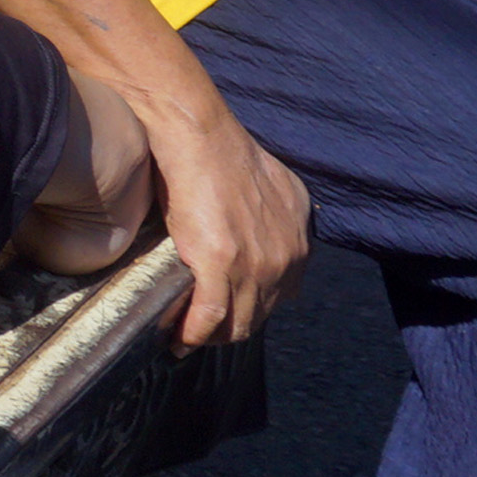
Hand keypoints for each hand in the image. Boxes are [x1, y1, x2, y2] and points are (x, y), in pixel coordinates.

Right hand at [142, 107, 311, 348]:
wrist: (200, 136)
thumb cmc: (223, 152)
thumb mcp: (273, 187)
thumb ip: (276, 219)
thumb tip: (260, 235)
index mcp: (299, 240)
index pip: (281, 294)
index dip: (252, 307)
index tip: (228, 311)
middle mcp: (286, 258)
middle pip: (259, 315)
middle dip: (231, 329)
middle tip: (202, 332)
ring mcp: (256, 265)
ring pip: (236, 323)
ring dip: (211, 337)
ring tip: (187, 339)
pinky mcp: (220, 265)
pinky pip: (208, 316)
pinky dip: (192, 333)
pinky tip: (177, 340)